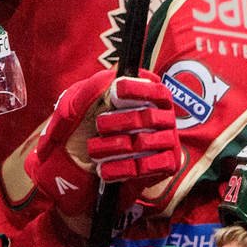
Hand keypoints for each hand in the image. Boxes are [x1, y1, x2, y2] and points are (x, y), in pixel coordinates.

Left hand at [29, 69, 181, 216]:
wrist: (77, 168)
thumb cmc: (83, 130)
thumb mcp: (77, 106)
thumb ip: (90, 90)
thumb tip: (110, 78)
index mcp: (147, 100)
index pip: (156, 91)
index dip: (139, 89)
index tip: (116, 90)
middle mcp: (162, 119)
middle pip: (149, 116)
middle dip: (121, 121)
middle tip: (100, 125)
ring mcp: (167, 141)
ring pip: (147, 142)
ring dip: (117, 147)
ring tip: (94, 151)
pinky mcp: (168, 164)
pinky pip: (155, 165)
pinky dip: (126, 168)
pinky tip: (105, 169)